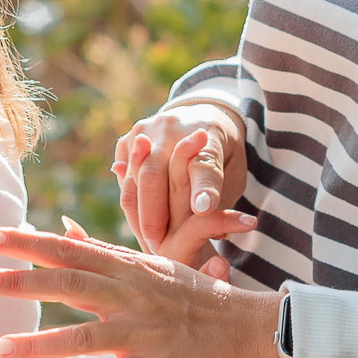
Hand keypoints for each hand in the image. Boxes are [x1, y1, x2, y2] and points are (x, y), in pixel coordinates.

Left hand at [0, 222, 283, 357]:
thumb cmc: (197, 297)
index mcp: (128, 267)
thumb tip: (63, 225)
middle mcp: (132, 294)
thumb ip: (104, 250)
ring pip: (83, 335)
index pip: (69, 248)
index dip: (27, 242)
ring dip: (37, 343)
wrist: (252, 329)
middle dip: (20, 281)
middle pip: (68, 282)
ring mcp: (143, 331)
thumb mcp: (153, 264)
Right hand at [111, 103, 253, 274]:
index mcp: (209, 136)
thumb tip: (205, 220)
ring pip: (135, 173)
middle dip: (155, 210)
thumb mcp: (234, 173)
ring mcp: (148, 129)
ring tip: (144, 236)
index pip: (204, 165)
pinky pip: (123, 168)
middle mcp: (174, 128)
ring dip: (138, 207)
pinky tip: (135, 214)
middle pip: (156, 172)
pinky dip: (128, 192)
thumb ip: (219, 194)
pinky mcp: (132, 136)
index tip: (203, 209)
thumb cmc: (223, 156)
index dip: (203, 188)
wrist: (204, 116)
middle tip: (158, 241)